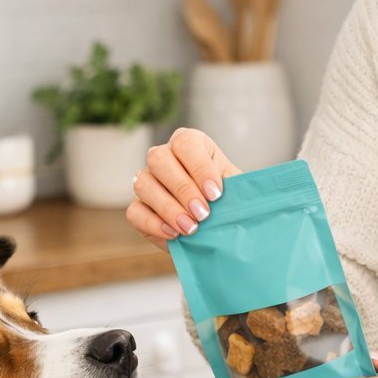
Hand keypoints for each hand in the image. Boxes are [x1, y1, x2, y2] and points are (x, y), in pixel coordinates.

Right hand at [126, 127, 241, 250]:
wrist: (217, 230)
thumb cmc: (229, 203)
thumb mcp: (238, 192)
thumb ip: (239, 189)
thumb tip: (243, 193)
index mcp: (190, 144)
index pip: (185, 143)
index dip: (199, 167)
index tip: (215, 193)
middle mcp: (164, 157)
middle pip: (159, 159)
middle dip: (183, 189)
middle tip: (203, 213)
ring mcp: (147, 181)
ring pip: (143, 184)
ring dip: (169, 208)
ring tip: (192, 228)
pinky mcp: (139, 207)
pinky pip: (134, 212)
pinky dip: (154, 224)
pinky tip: (174, 234)